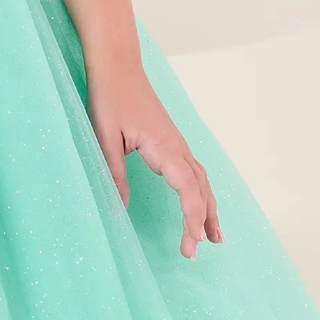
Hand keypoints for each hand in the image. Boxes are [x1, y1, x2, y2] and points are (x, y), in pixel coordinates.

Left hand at [89, 65, 222, 257]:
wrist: (118, 66)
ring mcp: (178, 144)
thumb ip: (114, 174)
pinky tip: (201, 205)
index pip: (188, 190)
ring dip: (208, 209)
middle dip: (201, 222)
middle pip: (200, 190)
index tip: (190, 243)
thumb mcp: (104, 138)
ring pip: (202, 182)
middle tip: (194, 252)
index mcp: (164, 147)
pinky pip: (195, 173)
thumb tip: (119, 208)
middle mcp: (178, 147)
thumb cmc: (110, 98)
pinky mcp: (172, 142)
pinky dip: (201, 193)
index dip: (192, 218)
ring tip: (214, 238)